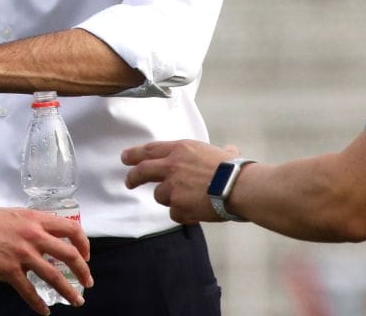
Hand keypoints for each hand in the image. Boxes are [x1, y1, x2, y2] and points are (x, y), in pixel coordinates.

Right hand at [0, 205, 91, 313]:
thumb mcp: (12, 216)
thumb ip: (29, 226)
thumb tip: (43, 238)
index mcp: (34, 219)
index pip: (71, 229)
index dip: (83, 244)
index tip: (85, 255)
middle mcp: (32, 235)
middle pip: (70, 255)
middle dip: (83, 271)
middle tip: (87, 282)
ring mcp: (21, 254)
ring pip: (54, 276)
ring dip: (69, 291)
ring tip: (76, 300)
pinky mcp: (8, 270)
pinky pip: (29, 291)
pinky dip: (39, 304)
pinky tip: (44, 310)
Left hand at [121, 140, 240, 223]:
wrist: (240, 187)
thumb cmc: (235, 169)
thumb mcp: (221, 152)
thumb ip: (217, 152)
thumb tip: (231, 150)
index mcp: (180, 150)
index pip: (149, 150)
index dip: (134, 154)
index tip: (125, 158)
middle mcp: (171, 166)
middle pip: (142, 171)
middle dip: (132, 178)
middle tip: (129, 182)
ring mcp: (173, 187)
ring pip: (160, 196)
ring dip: (171, 199)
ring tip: (190, 200)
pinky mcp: (178, 206)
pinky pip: (175, 214)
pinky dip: (184, 215)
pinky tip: (197, 212)